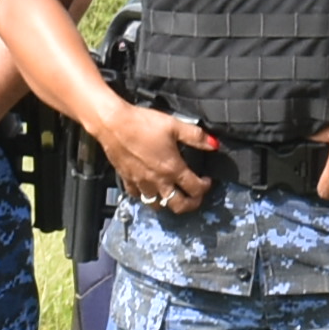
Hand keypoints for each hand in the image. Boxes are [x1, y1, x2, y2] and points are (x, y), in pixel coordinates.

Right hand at [88, 98, 213, 210]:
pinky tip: (149, 188)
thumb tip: (215, 144)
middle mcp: (158, 181)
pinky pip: (138, 196)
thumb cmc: (143, 124)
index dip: (205, 187)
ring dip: (168, 203)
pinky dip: (146, 196)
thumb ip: (196, 136)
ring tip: (173, 195)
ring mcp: (141, 183)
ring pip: (157, 205)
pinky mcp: (127, 180)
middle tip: (195, 197)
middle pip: (178, 205)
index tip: (207, 181)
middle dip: (191, 205)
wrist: (113, 124)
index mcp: (172, 169)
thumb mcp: (174, 125)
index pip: (195, 189)